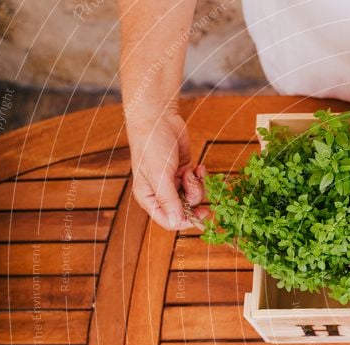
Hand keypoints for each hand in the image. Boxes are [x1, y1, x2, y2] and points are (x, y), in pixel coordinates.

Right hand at [126, 109, 208, 229]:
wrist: (158, 118)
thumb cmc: (152, 146)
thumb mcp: (160, 175)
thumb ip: (169, 200)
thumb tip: (176, 222)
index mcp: (149, 197)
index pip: (168, 220)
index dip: (185, 221)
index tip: (200, 215)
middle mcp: (161, 192)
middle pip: (185, 210)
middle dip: (193, 198)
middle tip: (194, 184)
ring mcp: (174, 182)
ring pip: (193, 196)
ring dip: (197, 185)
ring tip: (191, 171)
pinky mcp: (184, 171)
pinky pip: (198, 182)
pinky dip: (200, 176)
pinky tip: (198, 166)